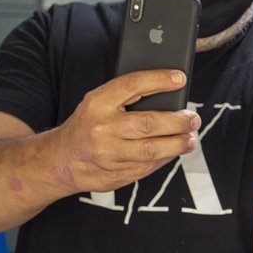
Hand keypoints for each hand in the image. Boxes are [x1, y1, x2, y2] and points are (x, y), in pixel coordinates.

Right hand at [51, 70, 200, 193]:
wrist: (59, 160)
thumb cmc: (87, 125)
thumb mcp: (99, 103)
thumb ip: (128, 96)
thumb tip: (169, 91)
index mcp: (96, 104)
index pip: (131, 85)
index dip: (158, 79)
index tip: (180, 78)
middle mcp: (101, 129)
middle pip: (148, 123)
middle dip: (178, 121)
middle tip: (193, 118)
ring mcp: (108, 155)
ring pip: (151, 150)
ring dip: (177, 144)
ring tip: (191, 139)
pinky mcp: (115, 175)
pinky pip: (148, 167)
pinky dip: (165, 158)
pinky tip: (174, 151)